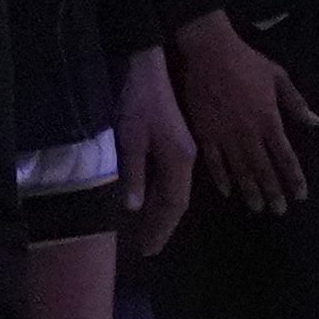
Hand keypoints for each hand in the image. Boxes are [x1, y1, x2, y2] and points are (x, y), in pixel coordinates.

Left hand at [115, 45, 197, 256]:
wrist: (150, 67)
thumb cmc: (139, 102)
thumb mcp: (131, 138)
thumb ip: (134, 173)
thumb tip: (133, 208)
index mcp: (179, 159)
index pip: (173, 204)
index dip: (160, 228)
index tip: (148, 251)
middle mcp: (187, 158)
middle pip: (178, 200)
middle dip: (163, 226)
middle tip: (148, 249)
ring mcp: (185, 150)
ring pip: (177, 190)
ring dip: (164, 213)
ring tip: (151, 232)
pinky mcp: (179, 143)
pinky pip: (174, 179)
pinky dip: (164, 197)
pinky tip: (153, 202)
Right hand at [169, 10, 318, 216]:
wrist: (210, 53)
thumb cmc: (247, 62)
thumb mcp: (279, 76)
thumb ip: (296, 103)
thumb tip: (315, 122)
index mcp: (269, 119)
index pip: (285, 155)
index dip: (293, 177)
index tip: (300, 195)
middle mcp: (249, 133)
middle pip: (263, 169)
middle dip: (273, 191)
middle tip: (280, 211)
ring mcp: (225, 135)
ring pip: (240, 170)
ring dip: (250, 191)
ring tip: (258, 209)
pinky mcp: (204, 134)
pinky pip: (213, 162)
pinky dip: (220, 178)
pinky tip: (227, 192)